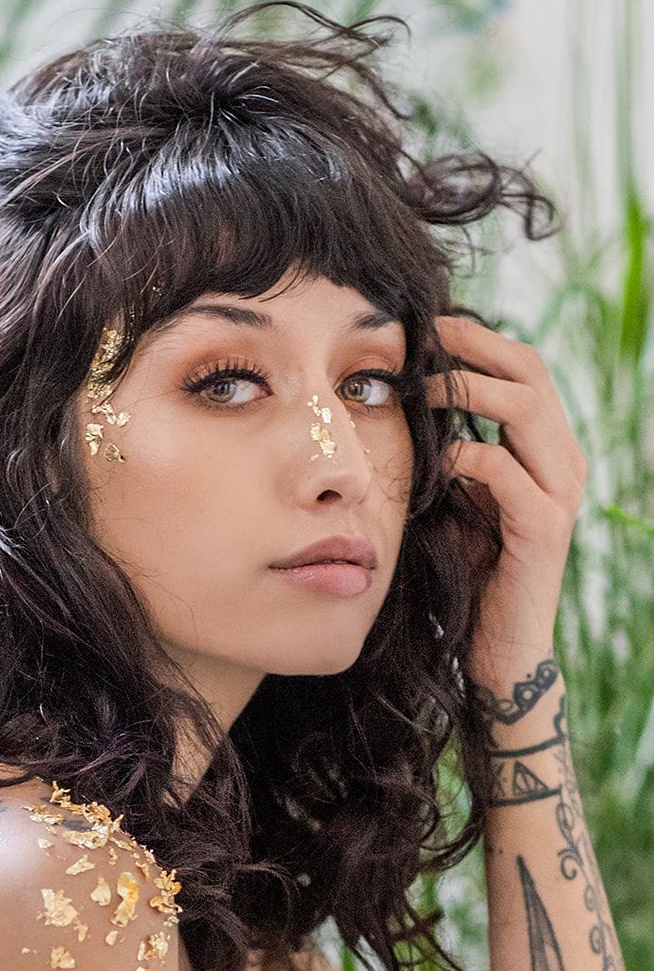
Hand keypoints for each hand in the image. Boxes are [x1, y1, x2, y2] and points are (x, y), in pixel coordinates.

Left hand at [423, 315, 587, 682]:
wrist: (501, 645)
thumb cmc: (473, 571)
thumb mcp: (461, 500)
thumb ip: (452, 456)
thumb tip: (406, 405)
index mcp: (548, 448)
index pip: (525, 369)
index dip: (480, 340)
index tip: (429, 326)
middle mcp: (564, 461)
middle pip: (531, 373)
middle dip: (475, 346)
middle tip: (423, 336)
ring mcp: (560, 493)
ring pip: (526, 410)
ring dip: (469, 390)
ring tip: (421, 388)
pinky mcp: (544, 529)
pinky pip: (507, 472)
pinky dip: (468, 456)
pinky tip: (436, 460)